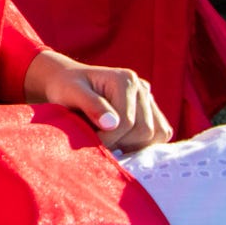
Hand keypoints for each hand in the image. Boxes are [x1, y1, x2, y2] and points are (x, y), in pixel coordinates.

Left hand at [25, 49, 171, 152]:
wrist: (67, 82)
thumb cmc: (66, 87)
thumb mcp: (71, 93)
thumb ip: (91, 105)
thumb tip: (112, 124)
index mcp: (125, 79)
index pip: (127, 122)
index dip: (109, 138)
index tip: (90, 140)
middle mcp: (142, 87)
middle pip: (145, 130)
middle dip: (121, 142)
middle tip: (98, 140)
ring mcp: (149, 98)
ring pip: (157, 134)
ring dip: (133, 145)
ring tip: (109, 139)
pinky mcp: (151, 110)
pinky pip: (160, 133)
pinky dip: (143, 143)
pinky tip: (121, 140)